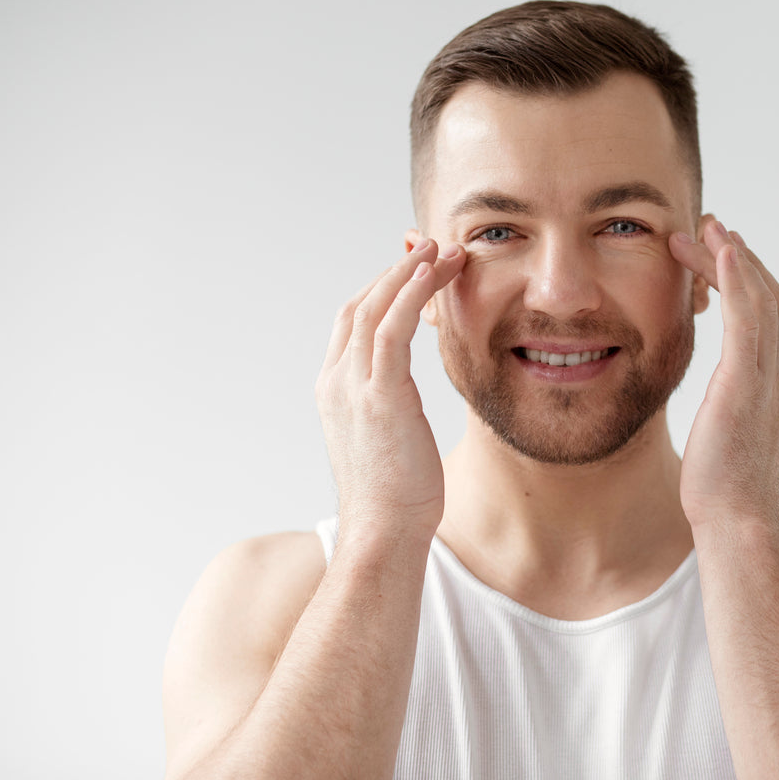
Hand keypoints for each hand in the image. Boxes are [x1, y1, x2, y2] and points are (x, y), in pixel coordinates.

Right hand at [314, 238, 466, 541]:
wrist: (383, 533)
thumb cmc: (396, 498)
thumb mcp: (389, 441)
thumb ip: (390, 410)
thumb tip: (404, 402)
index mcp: (336, 391)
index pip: (354, 322)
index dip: (383, 289)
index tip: (416, 270)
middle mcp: (337, 381)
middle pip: (362, 305)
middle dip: (398, 270)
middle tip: (434, 246)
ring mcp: (353, 386)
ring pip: (377, 307)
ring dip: (410, 271)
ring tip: (442, 248)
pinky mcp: (379, 394)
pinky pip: (392, 327)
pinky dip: (412, 293)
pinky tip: (434, 272)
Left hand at [668, 217, 778, 530]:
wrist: (735, 520)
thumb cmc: (723, 486)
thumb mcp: (728, 432)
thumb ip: (732, 404)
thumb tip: (719, 402)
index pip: (768, 313)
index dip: (747, 278)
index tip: (720, 253)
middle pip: (767, 295)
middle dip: (739, 257)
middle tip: (710, 226)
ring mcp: (772, 375)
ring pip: (758, 297)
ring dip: (731, 257)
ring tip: (705, 228)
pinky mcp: (748, 382)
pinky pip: (747, 317)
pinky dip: (737, 280)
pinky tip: (721, 253)